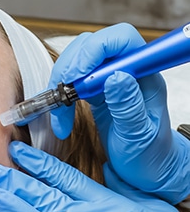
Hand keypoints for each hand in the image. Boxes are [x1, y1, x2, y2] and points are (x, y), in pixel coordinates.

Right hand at [48, 24, 189, 203]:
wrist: (147, 171)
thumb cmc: (151, 155)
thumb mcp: (140, 135)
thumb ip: (129, 105)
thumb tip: (116, 76)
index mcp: (145, 75)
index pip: (121, 40)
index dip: (94, 50)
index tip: (76, 76)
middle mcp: (126, 71)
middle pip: (91, 46)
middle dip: (70, 68)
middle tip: (61, 95)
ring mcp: (109, 80)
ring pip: (76, 64)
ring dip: (60, 87)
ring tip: (59, 116)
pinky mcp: (95, 93)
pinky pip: (71, 84)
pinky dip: (59, 100)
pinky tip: (60, 120)